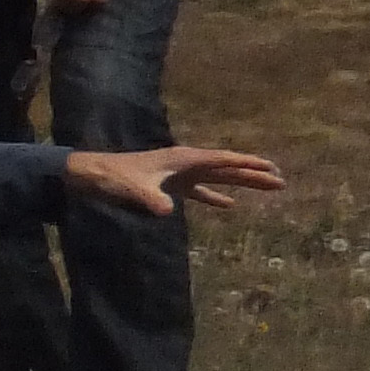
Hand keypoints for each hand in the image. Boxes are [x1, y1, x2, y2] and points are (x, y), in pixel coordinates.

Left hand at [65, 144, 284, 219]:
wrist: (89, 175)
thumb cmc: (112, 177)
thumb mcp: (133, 188)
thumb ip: (151, 199)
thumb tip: (167, 211)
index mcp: (181, 159)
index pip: (221, 160)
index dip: (246, 164)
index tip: (271, 167)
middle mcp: (184, 163)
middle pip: (226, 168)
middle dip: (253, 174)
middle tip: (281, 181)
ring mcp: (177, 174)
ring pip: (217, 178)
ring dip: (240, 183)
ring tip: (267, 187)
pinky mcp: (169, 186)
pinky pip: (199, 191)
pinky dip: (215, 196)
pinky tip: (230, 205)